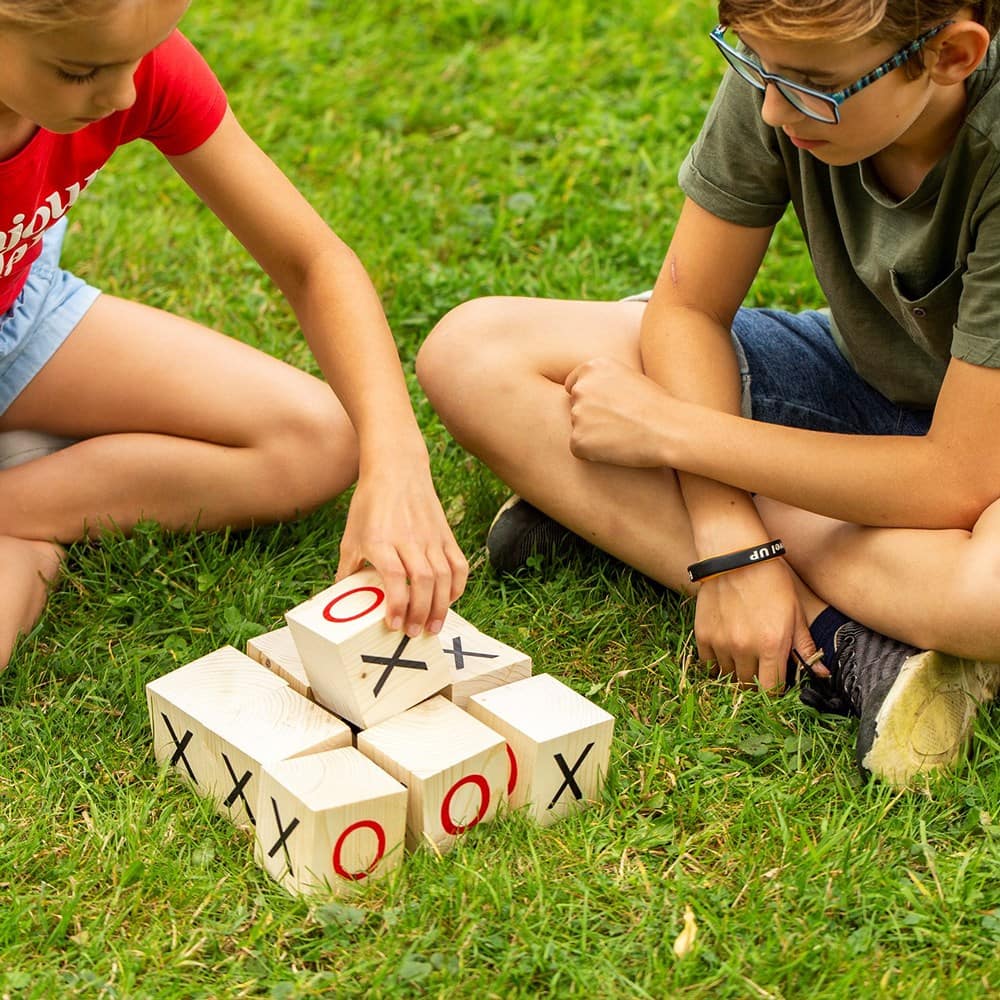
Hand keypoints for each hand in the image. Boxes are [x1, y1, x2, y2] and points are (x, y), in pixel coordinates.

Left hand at [336, 463, 467, 636]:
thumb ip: (348, 567)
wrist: (397, 469)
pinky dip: (457, 586)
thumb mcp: (351, 534)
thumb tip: (343, 596)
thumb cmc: (370, 503)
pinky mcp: (445, 535)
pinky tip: (449, 601)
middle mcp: (408, 539)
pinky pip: (458, 564)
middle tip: (414, 633)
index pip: (394, 577)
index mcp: (381, 539)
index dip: (396, 603)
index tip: (393, 624)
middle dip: (421, 612)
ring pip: (443, 577)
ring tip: (433, 627)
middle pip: (423, 581)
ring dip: (441, 606)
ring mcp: (431, 537)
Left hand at [564, 357, 671, 466]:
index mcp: (593, 368)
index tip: (602, 409)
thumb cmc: (657, 405)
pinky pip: (580, 449)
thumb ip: (604, 382)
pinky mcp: (578, 440)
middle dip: (590, 417)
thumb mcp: (629, 378)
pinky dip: (593, 453)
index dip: (587, 399)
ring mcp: (577, 414)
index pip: (573, 385)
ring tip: (622, 435)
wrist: (670, 429)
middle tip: (618, 423)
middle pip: (575, 407)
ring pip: (578, 428)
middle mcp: (581, 388)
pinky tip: (616, 448)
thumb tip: (589, 395)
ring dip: (593, 435)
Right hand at [694, 557, 821, 691]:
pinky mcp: (703, 635)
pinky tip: (726, 651)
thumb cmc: (771, 581)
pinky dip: (717, 663)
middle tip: (759, 669)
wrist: (736, 556)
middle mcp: (745, 648)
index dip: (775, 690)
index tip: (776, 682)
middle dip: (756, 682)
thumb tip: (822, 673)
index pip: (772, 689)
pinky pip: (708, 664)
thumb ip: (805, 647)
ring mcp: (721, 643)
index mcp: (772, 645)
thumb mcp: (795, 612)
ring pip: (728, 676)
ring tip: (743, 657)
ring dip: (736, 671)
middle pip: (748, 686)